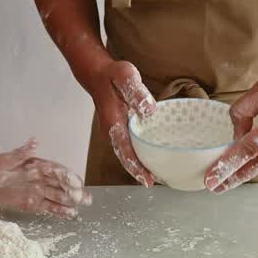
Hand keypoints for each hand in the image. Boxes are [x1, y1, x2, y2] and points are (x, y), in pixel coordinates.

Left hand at [0, 139, 92, 217]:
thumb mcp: (8, 158)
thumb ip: (21, 153)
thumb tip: (34, 142)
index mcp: (39, 166)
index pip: (56, 171)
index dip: (67, 176)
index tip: (76, 181)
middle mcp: (42, 180)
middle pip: (61, 186)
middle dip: (73, 192)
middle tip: (85, 198)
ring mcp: (38, 193)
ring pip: (57, 198)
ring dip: (68, 203)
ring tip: (79, 207)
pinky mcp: (32, 204)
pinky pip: (48, 207)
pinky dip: (58, 211)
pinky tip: (69, 214)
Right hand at [87, 60, 156, 185]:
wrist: (98, 75)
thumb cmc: (112, 75)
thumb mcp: (125, 76)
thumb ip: (136, 92)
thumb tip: (149, 111)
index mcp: (113, 123)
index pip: (125, 150)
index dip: (136, 167)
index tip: (147, 181)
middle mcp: (112, 132)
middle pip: (126, 158)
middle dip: (140, 172)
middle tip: (159, 183)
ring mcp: (114, 132)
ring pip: (127, 154)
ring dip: (140, 166)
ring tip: (159, 176)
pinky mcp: (119, 130)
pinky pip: (130, 146)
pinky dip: (140, 155)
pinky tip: (153, 158)